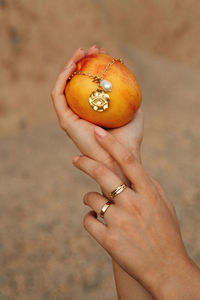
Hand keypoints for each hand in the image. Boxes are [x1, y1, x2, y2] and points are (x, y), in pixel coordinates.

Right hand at [51, 45, 142, 182]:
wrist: (121, 159)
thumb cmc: (129, 140)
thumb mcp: (135, 115)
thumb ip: (131, 102)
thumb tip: (132, 86)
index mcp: (92, 112)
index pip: (89, 86)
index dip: (95, 68)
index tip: (105, 54)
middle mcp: (79, 113)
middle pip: (76, 83)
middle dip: (82, 62)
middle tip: (94, 49)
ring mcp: (70, 116)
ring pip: (65, 85)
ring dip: (70, 65)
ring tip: (83, 51)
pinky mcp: (64, 120)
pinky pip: (58, 94)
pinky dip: (63, 77)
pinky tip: (73, 64)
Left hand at [72, 126, 199, 299]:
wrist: (167, 268)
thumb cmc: (166, 233)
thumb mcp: (163, 205)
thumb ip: (149, 184)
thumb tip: (133, 167)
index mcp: (148, 192)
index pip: (128, 160)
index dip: (111, 143)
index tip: (98, 131)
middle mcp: (133, 203)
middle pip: (103, 173)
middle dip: (85, 163)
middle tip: (75, 159)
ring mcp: (120, 222)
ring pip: (90, 198)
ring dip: (89, 198)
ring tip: (95, 204)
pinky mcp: (109, 240)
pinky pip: (88, 221)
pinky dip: (89, 219)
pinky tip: (96, 221)